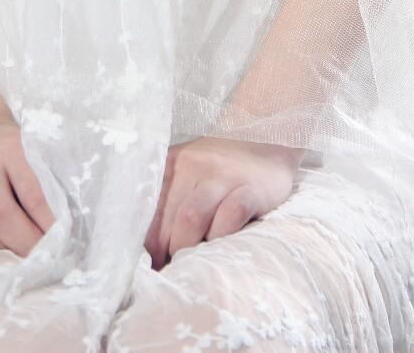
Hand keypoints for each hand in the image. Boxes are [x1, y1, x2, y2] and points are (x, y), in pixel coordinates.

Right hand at [0, 91, 55, 256]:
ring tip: (11, 250)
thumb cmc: (7, 150)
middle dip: (24, 243)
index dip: (49, 225)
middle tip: (42, 260)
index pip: (32, 193)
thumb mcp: (31, 150)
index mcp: (8, 147)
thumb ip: (47, 181)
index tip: (63, 244)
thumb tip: (69, 228)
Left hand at [143, 136, 303, 270]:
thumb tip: (150, 251)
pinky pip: (229, 217)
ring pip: (191, 217)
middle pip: (167, 217)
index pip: (147, 206)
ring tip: (192, 262)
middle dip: (166, 251)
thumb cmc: (222, 171)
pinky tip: (219, 248)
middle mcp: (193, 164)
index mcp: (172, 162)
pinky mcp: (250, 187)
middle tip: (173, 269)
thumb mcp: (190, 176)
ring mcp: (222, 175)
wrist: (267, 144)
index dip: (146, 241)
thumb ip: (169, 203)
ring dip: (188, 248)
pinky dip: (219, 238)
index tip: (150, 262)